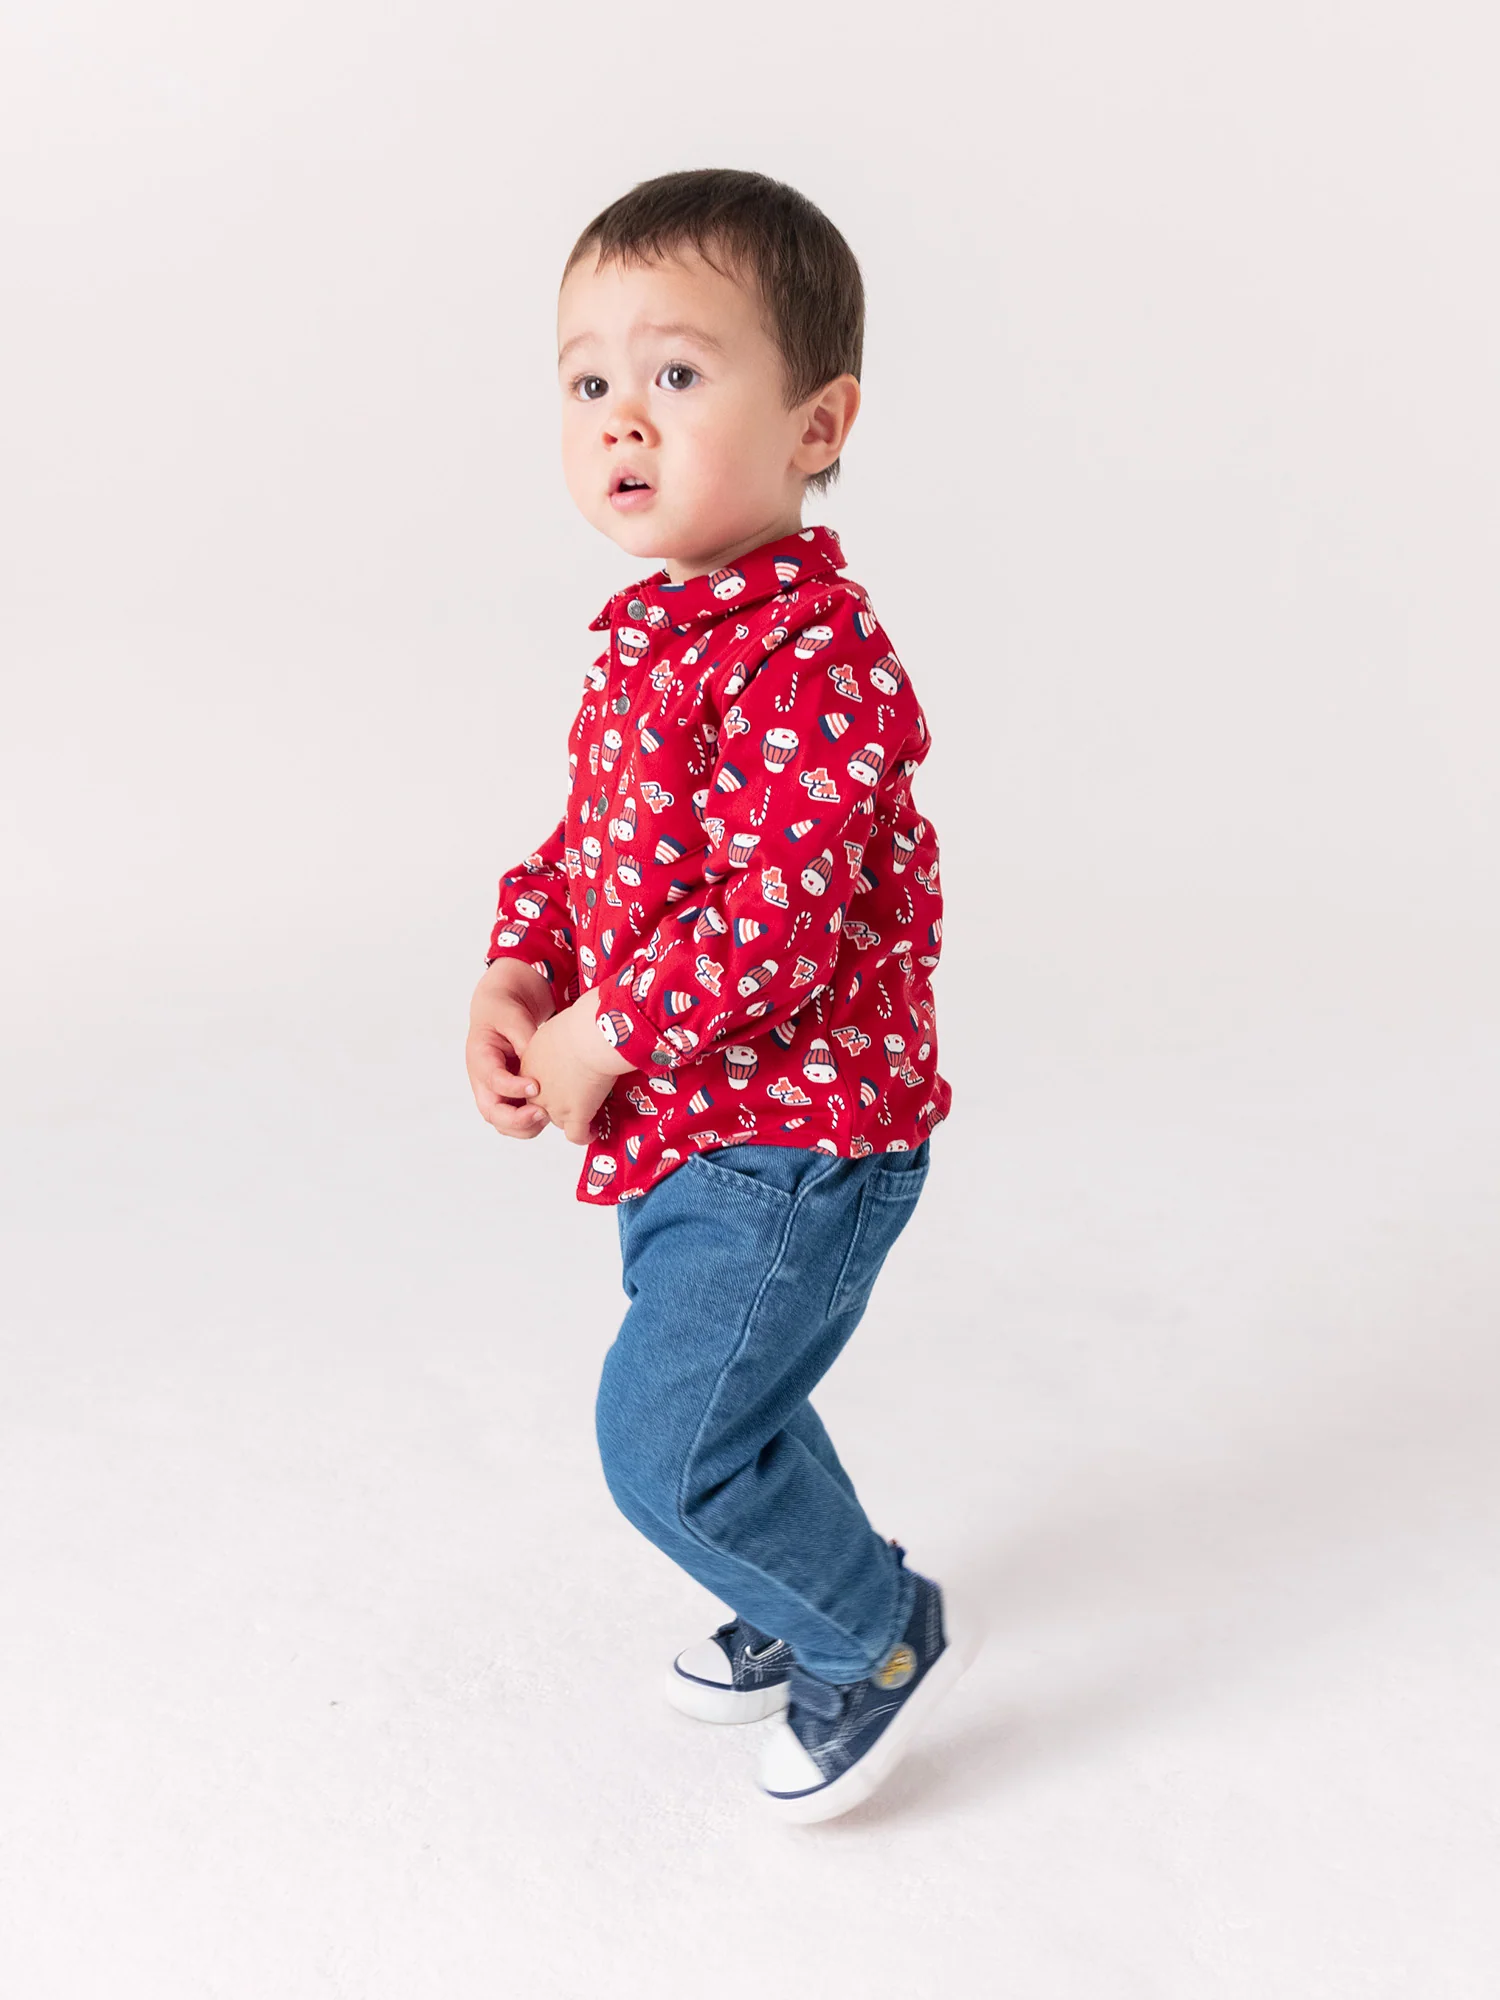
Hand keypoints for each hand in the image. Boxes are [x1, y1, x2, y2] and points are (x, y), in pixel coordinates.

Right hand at [466, 958, 557, 1138]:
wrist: (500, 1011)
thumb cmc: (504, 1012)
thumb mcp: (514, 1018)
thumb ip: (525, 1041)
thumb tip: (540, 1066)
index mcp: (480, 1058)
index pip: (492, 1080)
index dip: (512, 1087)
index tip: (535, 1086)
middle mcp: (483, 1081)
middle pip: (492, 1112)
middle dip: (516, 1120)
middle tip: (543, 1113)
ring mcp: (495, 1092)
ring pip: (504, 1122)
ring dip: (526, 1126)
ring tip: (550, 1116)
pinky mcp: (508, 1097)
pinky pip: (517, 1118)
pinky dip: (532, 1123)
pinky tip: (553, 1115)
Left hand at [519, 986, 636, 1144]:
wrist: (589, 1036)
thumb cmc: (581, 1024)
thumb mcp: (558, 1028)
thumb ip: (558, 1036)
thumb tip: (575, 1027)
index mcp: (530, 1065)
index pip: (536, 1085)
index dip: (552, 1086)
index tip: (566, 1083)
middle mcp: (536, 1089)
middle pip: (543, 1107)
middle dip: (560, 1105)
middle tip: (578, 1100)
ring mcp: (553, 1105)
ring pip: (560, 1122)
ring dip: (575, 1120)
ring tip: (591, 1116)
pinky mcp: (574, 1115)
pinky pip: (577, 1135)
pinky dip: (586, 1135)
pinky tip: (595, 1130)